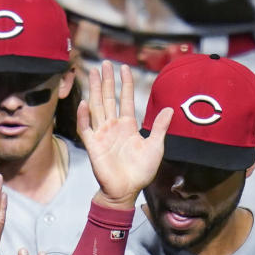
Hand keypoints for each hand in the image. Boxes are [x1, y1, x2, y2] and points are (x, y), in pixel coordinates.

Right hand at [77, 61, 171, 209]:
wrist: (126, 190)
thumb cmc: (141, 171)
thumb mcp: (156, 147)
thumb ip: (159, 127)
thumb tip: (171, 109)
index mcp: (128, 125)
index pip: (126, 99)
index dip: (125, 83)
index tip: (124, 68)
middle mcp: (114, 126)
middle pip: (109, 98)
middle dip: (107, 81)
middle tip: (105, 63)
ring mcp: (102, 134)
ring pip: (97, 107)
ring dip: (95, 90)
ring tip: (93, 73)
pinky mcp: (92, 145)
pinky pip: (86, 127)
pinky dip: (84, 116)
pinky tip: (84, 102)